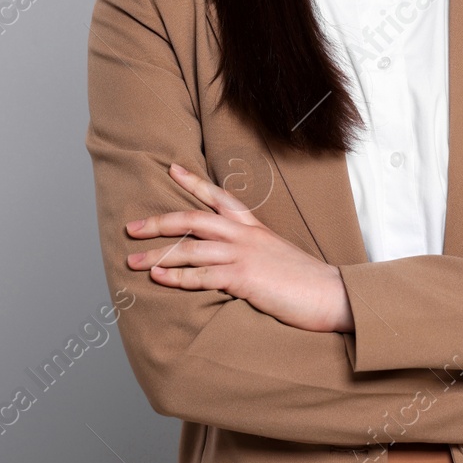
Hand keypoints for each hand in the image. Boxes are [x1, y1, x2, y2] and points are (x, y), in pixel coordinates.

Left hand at [126, 162, 353, 333]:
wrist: (331, 294)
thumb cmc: (304, 280)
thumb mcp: (275, 254)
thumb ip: (253, 249)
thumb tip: (230, 257)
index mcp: (253, 228)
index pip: (219, 197)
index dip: (193, 182)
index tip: (171, 168)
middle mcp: (245, 236)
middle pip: (193, 219)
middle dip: (158, 222)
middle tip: (131, 227)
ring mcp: (244, 255)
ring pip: (190, 249)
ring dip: (157, 255)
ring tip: (132, 262)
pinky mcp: (244, 278)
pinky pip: (202, 276)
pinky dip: (177, 277)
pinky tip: (159, 278)